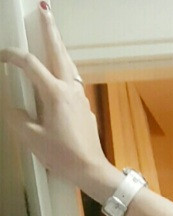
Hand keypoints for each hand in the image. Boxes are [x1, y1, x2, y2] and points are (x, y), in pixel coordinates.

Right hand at [0, 5, 109, 189]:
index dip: (13, 56)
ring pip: (68, 63)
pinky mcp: (84, 107)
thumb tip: (9, 105)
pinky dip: (64, 66)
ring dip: (59, 46)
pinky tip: (60, 69)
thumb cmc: (64, 156)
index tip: (2, 56)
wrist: (92, 171)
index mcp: (54, 93)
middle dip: (50, 29)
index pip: (30, 64)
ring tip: (53, 33)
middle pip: (58, 51)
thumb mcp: (32, 138)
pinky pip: (72, 79)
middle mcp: (69, 89)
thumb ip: (17, 117)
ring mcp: (79, 97)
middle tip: (45, 9)